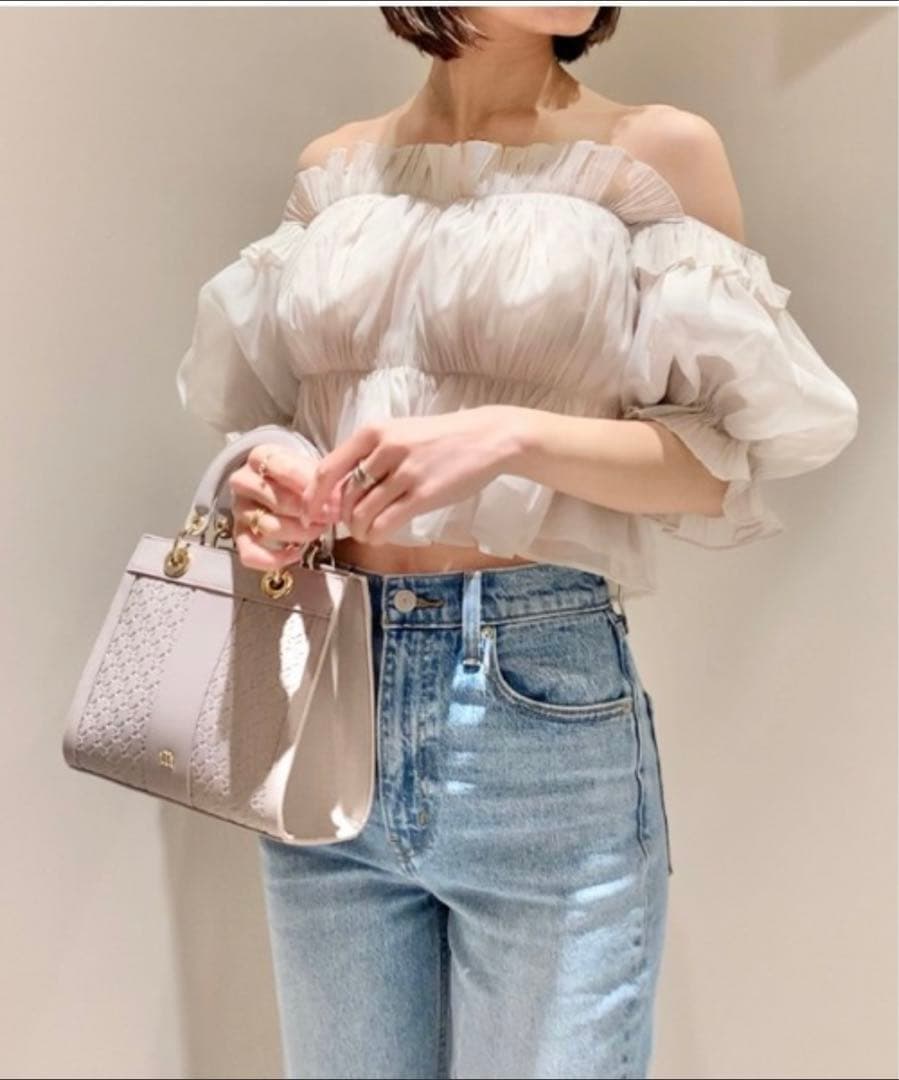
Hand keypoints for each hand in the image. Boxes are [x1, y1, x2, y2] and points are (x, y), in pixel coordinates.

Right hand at [227, 442, 339, 570]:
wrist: (282, 486)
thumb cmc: (299, 476)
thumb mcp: (310, 467)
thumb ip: (322, 480)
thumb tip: (338, 501)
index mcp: (260, 457)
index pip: (283, 468)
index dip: (310, 485)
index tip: (334, 498)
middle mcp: (243, 482)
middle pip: (278, 501)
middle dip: (311, 512)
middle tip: (333, 517)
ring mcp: (240, 510)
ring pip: (268, 527)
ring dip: (300, 533)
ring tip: (319, 530)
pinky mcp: (239, 535)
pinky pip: (250, 553)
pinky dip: (275, 558)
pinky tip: (297, 552)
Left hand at [299, 406, 522, 544]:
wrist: (487, 439)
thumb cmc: (442, 438)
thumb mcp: (401, 433)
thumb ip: (371, 455)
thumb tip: (340, 488)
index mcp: (374, 432)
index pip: (328, 469)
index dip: (314, 497)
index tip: (311, 512)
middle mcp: (385, 450)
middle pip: (344, 496)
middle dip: (341, 518)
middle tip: (350, 525)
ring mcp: (405, 472)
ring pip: (362, 513)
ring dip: (358, 530)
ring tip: (366, 532)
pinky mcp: (423, 494)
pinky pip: (385, 523)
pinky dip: (375, 535)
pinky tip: (378, 536)